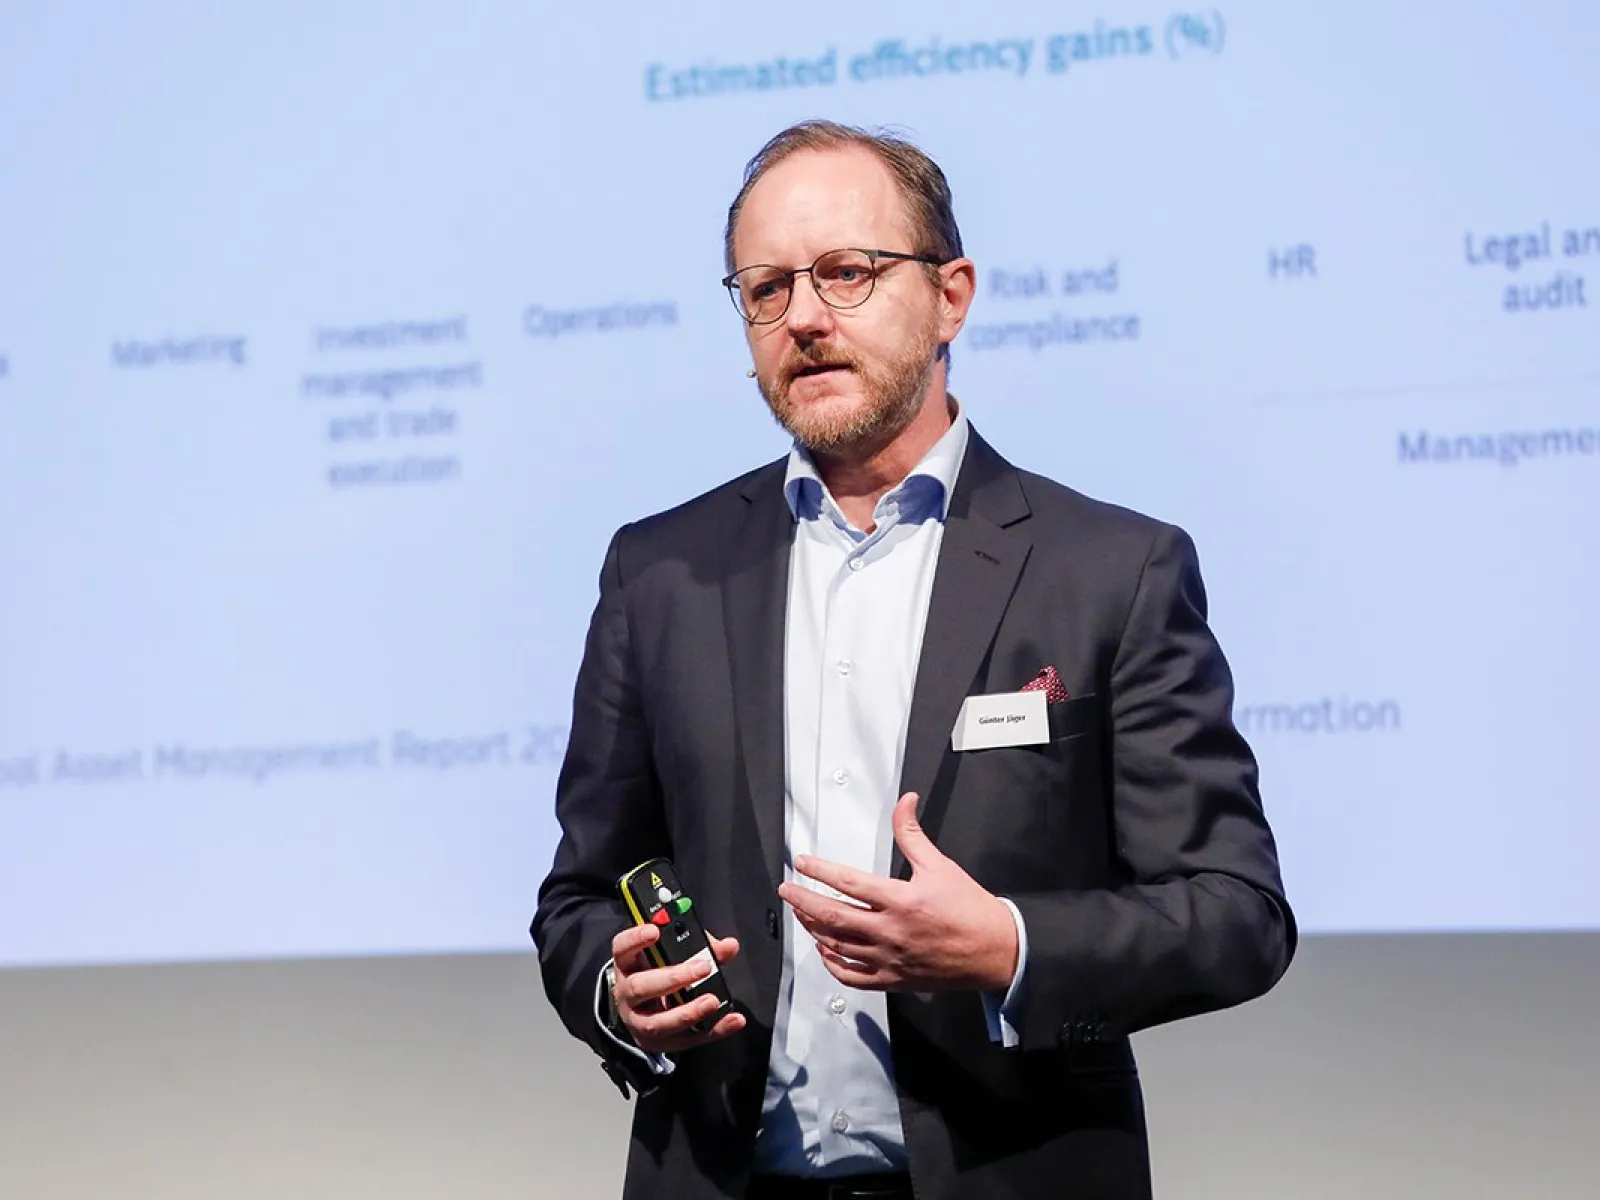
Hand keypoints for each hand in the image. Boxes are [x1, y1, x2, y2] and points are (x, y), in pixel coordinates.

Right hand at [609, 924, 744, 1054]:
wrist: (643, 1009)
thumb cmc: (659, 973)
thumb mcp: (673, 955)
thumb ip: (701, 947)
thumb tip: (729, 946)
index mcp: (628, 963)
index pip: (623, 947)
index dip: (636, 938)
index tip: (655, 931)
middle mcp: (627, 993)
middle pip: (640, 986)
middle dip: (673, 978)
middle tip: (703, 967)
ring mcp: (637, 1021)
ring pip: (656, 1022)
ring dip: (687, 1012)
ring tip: (712, 1001)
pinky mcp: (654, 1042)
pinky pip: (682, 1040)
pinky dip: (710, 1031)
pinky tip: (730, 1022)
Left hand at [779, 792, 1018, 991]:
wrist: (995, 950)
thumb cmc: (970, 908)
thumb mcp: (940, 865)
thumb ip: (913, 834)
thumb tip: (904, 801)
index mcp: (901, 900)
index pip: (848, 883)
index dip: (820, 871)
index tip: (802, 863)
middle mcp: (891, 931)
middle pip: (834, 917)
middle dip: (804, 902)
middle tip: (787, 891)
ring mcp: (890, 959)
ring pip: (839, 946)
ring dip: (815, 929)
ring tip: (802, 914)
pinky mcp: (894, 979)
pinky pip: (854, 976)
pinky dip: (834, 964)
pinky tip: (827, 951)